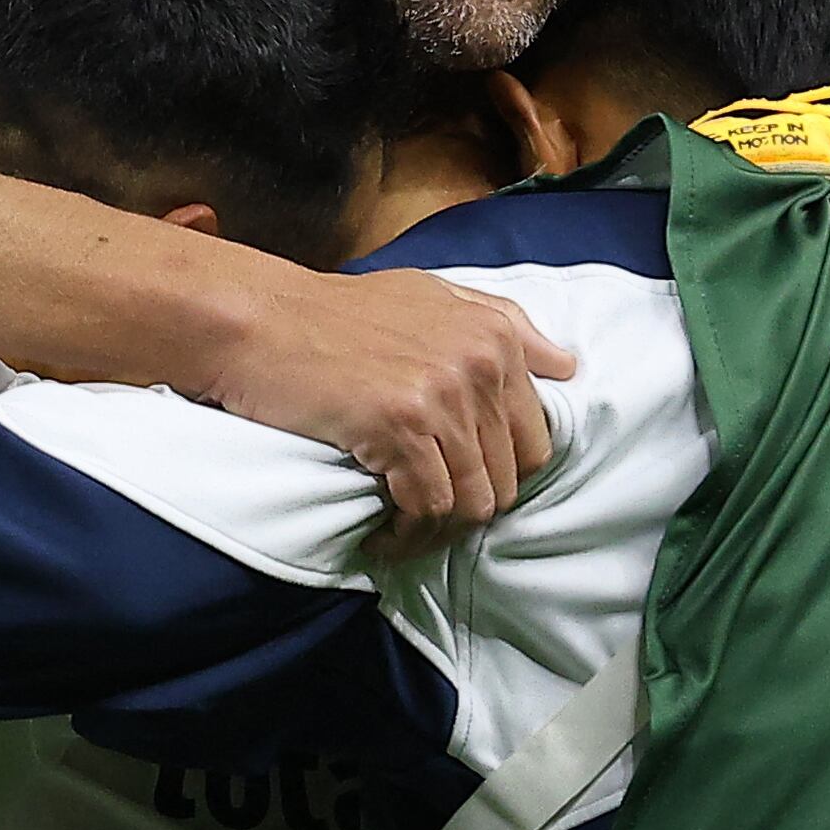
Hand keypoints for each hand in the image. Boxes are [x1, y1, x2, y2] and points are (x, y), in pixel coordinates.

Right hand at [199, 269, 575, 559]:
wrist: (262, 320)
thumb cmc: (339, 312)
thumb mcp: (433, 296)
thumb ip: (505, 325)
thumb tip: (567, 366)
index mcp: (496, 334)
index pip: (535, 438)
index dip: (498, 472)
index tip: (458, 482)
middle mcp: (480, 362)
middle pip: (509, 477)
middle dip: (469, 503)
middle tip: (425, 511)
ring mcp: (443, 394)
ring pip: (474, 501)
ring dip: (437, 528)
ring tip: (402, 527)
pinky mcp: (401, 425)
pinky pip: (428, 508)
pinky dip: (406, 533)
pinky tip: (381, 530)